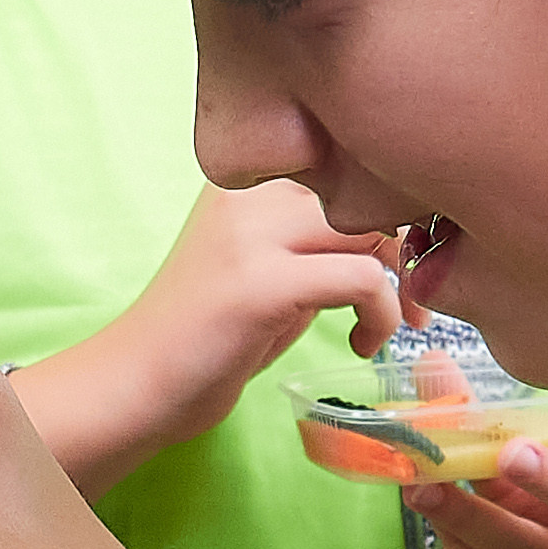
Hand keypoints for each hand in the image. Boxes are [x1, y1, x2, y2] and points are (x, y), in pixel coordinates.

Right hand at [21, 182, 410, 495]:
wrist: (136, 384)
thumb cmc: (206, 337)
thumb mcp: (265, 269)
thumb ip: (316, 243)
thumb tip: (397, 239)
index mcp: (245, 180)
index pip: (348, 164)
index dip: (392, 214)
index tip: (400, 266)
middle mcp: (246, 192)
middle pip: (368, 190)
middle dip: (406, 247)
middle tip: (411, 302)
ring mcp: (251, 235)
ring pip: (373, 227)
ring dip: (400, 282)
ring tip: (385, 326)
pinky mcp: (262, 283)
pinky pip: (364, 278)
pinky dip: (382, 315)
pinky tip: (361, 344)